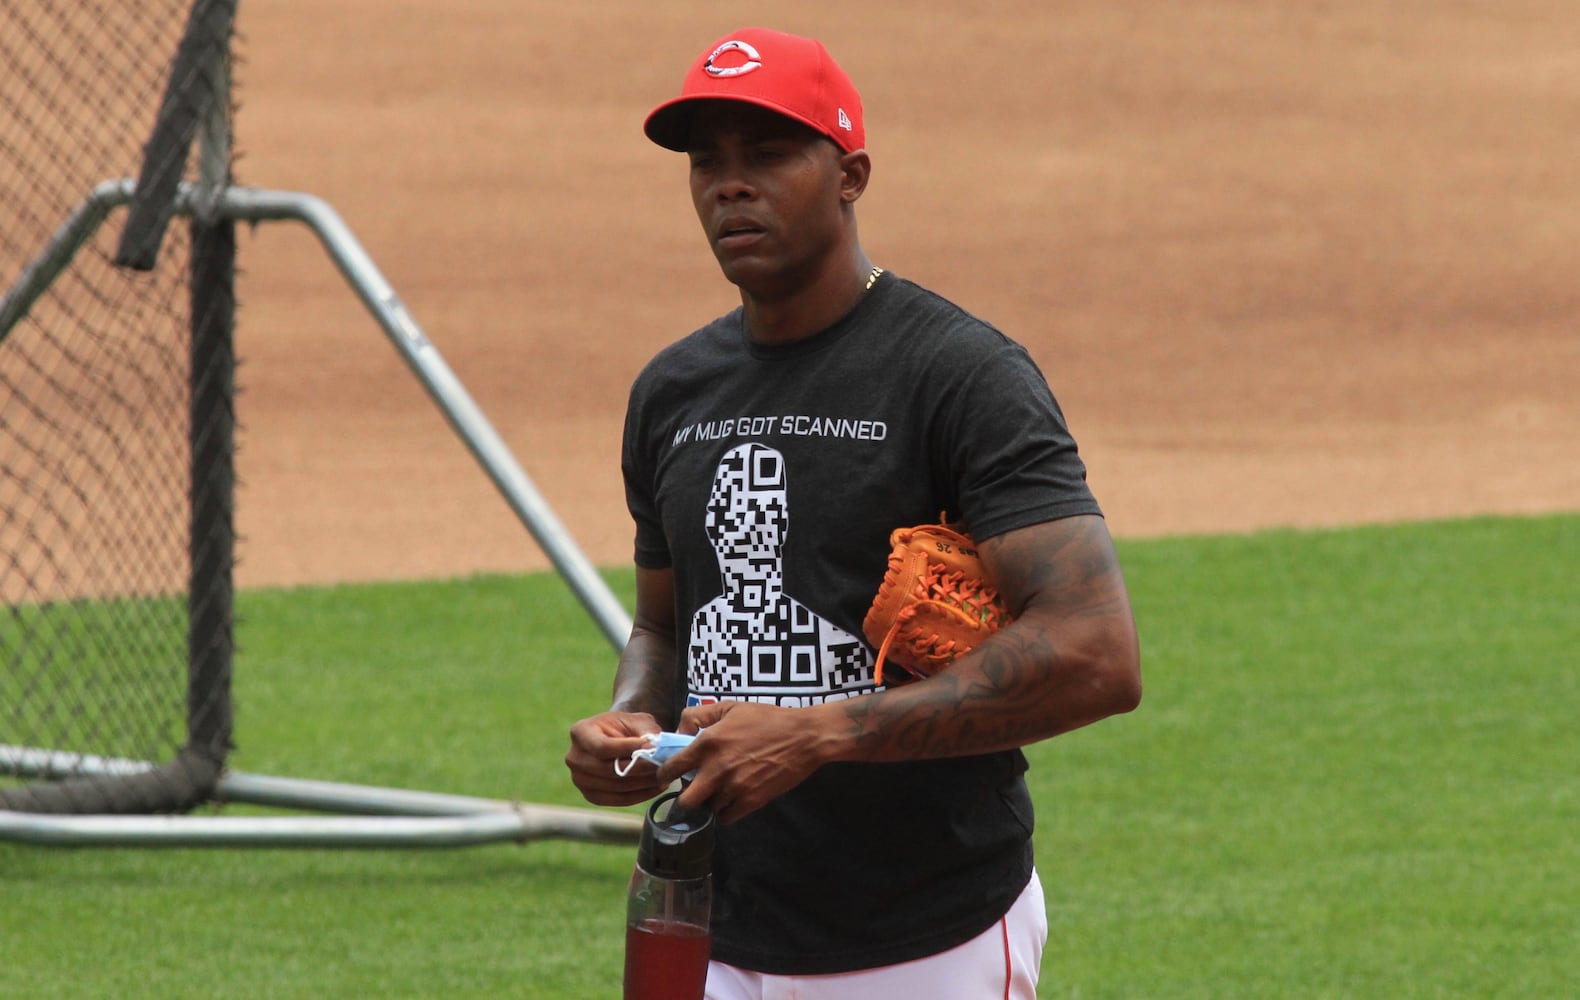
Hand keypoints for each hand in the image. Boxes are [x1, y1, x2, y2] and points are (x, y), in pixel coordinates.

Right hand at [565, 710, 667, 806]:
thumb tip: (656, 747)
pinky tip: (656, 787)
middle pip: (608, 770)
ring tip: (664, 775)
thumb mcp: (636, 720)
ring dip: (643, 783)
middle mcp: (574, 757)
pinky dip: (639, 795)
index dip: (627, 749)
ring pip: (615, 787)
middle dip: (640, 769)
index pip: (602, 747)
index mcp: (580, 732)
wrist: (616, 739)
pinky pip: (617, 800)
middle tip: (664, 765)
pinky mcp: (590, 795)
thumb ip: (645, 731)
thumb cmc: (626, 727)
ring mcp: (579, 779)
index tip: (652, 747)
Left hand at [658, 701, 836, 823]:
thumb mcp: (730, 707)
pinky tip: (732, 799)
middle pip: (686, 800)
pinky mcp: (752, 801)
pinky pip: (727, 817)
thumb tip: (680, 732)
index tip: (669, 776)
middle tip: (695, 790)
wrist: (803, 736)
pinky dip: (726, 812)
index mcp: (708, 742)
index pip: (673, 767)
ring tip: (720, 791)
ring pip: (709, 809)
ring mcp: (734, 787)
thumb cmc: (767, 719)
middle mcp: (717, 768)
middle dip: (687, 798)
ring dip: (711, 803)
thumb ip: (699, 716)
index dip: (666, 774)